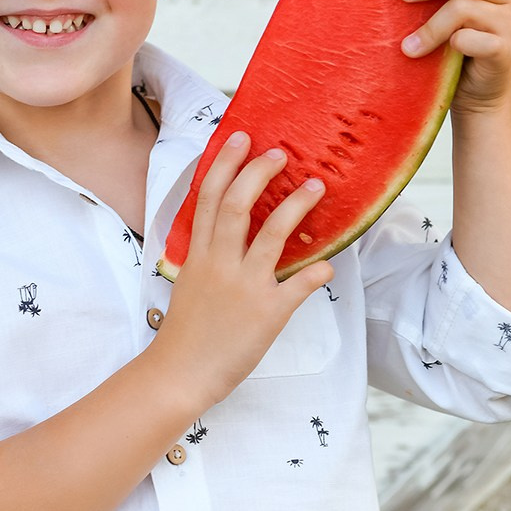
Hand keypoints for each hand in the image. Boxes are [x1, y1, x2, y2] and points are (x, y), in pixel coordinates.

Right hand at [155, 132, 333, 405]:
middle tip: (280, 152)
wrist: (181, 373)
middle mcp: (220, 264)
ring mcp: (245, 287)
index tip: (239, 137)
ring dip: (296, 206)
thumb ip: (208, 257)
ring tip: (315, 185)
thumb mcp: (191, 284)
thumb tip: (226, 237)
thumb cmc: (187, 333)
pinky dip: (315, 273)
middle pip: (238, 204)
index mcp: (199, 255)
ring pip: (271, 235)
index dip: (224, 163)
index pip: (210, 198)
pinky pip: (297, 287)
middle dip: (259, 172)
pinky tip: (328, 263)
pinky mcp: (267, 312)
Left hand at [397, 0, 510, 115]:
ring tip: (408, 45)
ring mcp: (509, 25)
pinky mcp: (504, 52)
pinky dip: (453, 44)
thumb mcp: (444, 9)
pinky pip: (478, 42)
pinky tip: (434, 57)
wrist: (473, 91)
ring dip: (432, 25)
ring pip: (468, 9)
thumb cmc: (451, 44)